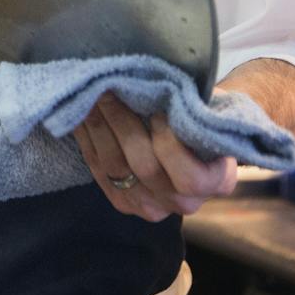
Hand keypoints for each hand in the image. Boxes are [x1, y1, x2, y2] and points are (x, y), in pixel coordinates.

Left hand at [72, 93, 236, 221]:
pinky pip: (98, 170)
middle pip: (144, 166)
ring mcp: (151, 207)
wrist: (187, 141)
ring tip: (88, 95)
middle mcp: (184, 203)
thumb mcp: (206, 111)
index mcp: (216, 182)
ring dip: (98, 126)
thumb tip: (161, 90)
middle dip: (121, 122)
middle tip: (107, 87)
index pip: (189, 176)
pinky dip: (86, 139)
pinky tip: (79, 114)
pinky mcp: (122, 202)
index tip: (156, 109)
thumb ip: (191, 109)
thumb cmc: (199, 117)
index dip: (168, 142)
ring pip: (115, 167)